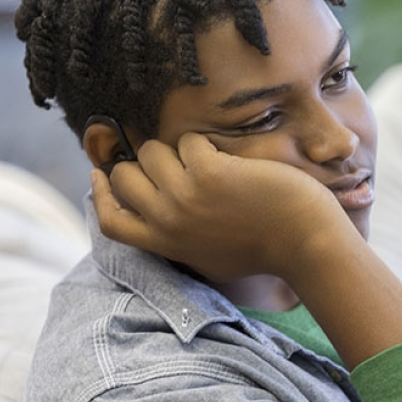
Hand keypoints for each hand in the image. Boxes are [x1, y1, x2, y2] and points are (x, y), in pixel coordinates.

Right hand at [91, 132, 353, 281]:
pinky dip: (208, 144)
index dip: (98, 195)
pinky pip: (190, 142)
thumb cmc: (264, 250)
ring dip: (177, 149)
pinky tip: (230, 161)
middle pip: (124, 177)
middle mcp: (167, 222)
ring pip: (153, 152)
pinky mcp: (210, 173)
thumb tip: (155, 215)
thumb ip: (177, 240)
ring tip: (208, 161)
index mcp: (165, 244)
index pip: (110, 223)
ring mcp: (185, 197)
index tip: (100, 174)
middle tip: (173, 162)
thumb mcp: (208, 259)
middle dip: (145, 162)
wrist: (304, 243)